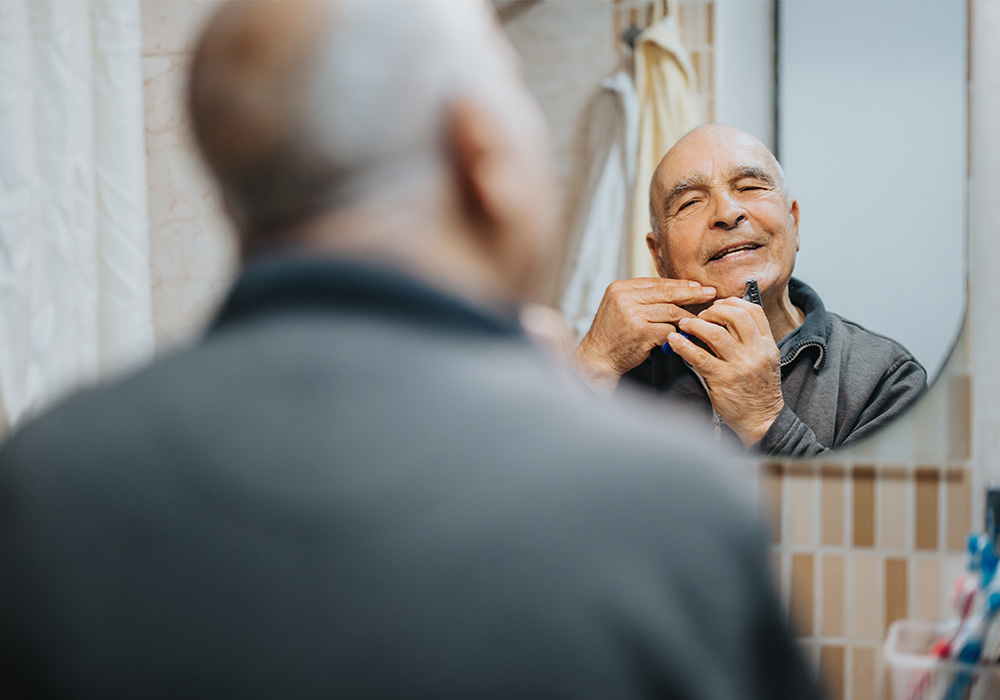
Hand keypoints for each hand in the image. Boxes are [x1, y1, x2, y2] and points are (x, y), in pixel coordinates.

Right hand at [573, 278, 716, 394]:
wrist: (596, 359)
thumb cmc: (610, 336)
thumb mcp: (620, 308)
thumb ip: (642, 298)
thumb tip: (674, 291)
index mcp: (620, 288)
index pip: (656, 282)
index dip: (679, 284)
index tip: (697, 286)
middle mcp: (624, 297)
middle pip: (666, 293)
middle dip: (691, 293)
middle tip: (710, 293)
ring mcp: (632, 314)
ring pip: (670, 311)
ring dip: (687, 317)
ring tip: (702, 318)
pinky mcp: (640, 332)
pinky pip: (668, 329)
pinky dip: (677, 333)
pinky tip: (685, 335)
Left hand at [666, 297, 783, 446]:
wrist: (762, 419)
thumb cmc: (758, 390)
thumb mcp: (764, 360)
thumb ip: (749, 340)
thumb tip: (724, 320)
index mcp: (767, 344)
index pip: (753, 311)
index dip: (732, 303)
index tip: (717, 305)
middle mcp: (756, 351)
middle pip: (736, 315)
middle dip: (713, 310)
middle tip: (700, 316)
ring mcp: (740, 365)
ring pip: (716, 333)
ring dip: (696, 324)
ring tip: (685, 325)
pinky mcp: (723, 379)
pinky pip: (700, 356)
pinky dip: (684, 345)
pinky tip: (675, 340)